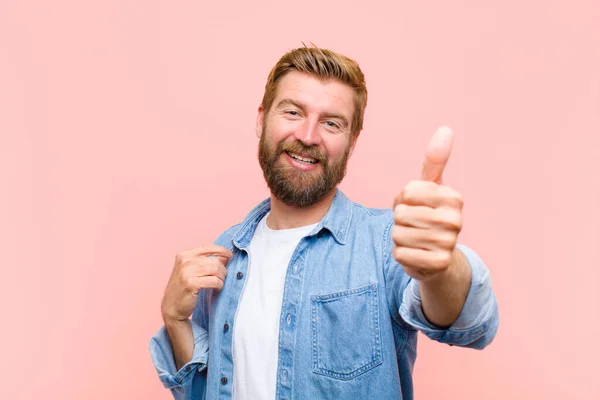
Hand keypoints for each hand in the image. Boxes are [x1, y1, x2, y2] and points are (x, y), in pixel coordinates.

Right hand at [161, 245, 232, 322]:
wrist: (171, 307)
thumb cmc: (183, 288)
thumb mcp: (191, 271)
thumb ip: (206, 262)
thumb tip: (226, 257)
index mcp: (184, 255)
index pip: (207, 247)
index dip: (222, 250)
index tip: (230, 255)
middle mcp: (184, 261)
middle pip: (214, 260)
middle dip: (223, 270)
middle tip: (222, 278)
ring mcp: (186, 272)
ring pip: (216, 269)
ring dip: (221, 278)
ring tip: (219, 284)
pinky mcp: (191, 283)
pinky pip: (214, 281)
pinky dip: (219, 285)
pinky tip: (216, 289)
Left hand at [392, 126, 463, 280]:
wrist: (437, 255)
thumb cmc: (429, 213)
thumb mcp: (430, 186)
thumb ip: (435, 160)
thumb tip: (446, 129)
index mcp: (453, 198)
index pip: (407, 192)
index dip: (403, 200)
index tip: (416, 205)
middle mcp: (455, 220)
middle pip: (401, 215)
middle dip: (400, 220)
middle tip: (414, 225)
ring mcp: (449, 243)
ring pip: (398, 235)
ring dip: (399, 238)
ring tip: (415, 239)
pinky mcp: (438, 264)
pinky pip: (401, 254)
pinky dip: (401, 255)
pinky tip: (415, 254)